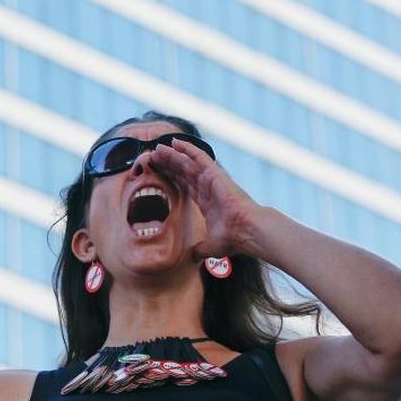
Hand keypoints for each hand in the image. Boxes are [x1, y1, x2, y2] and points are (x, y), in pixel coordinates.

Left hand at [150, 138, 261, 258]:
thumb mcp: (212, 245)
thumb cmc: (234, 237)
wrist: (247, 231)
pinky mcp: (215, 174)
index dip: (171, 177)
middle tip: (153, 156)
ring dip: (172, 155)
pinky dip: (188, 149)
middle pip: (183, 172)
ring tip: (158, 148)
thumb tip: (193, 257)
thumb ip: (201, 249)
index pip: (184, 185)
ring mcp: (211, 179)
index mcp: (206, 201)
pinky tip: (175, 142)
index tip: (158, 172)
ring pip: (187, 163)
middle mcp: (207, 188)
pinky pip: (199, 158)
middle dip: (168, 164)